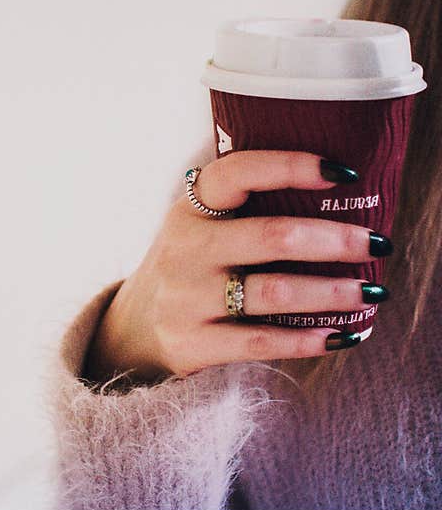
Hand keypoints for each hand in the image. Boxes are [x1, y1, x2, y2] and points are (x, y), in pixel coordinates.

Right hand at [86, 150, 391, 380]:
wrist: (133, 327)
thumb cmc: (187, 267)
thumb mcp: (197, 227)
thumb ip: (241, 210)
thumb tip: (335, 198)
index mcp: (189, 210)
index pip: (238, 173)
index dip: (291, 167)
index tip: (344, 173)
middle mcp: (184, 250)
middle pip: (272, 236)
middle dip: (334, 240)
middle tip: (377, 243)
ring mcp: (185, 298)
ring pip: (274, 292)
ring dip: (332, 292)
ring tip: (370, 291)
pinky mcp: (192, 342)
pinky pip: (261, 341)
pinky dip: (308, 339)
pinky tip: (340, 335)